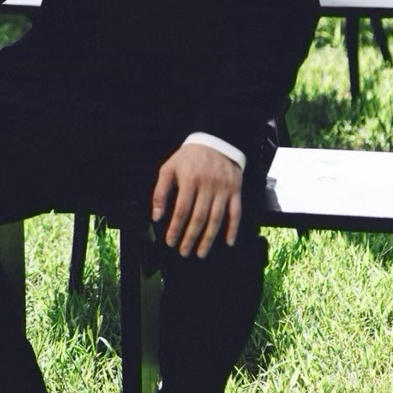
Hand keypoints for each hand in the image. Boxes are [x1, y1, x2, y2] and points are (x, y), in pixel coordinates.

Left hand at [151, 143, 241, 257]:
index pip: (181, 210)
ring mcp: (223, 188)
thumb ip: (161, 191)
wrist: (216, 141)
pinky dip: (233, 228)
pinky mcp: (235, 190)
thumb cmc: (189, 157)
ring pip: (216, 218)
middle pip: (199, 217)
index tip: (170, 241)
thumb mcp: (169, 168)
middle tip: (184, 251)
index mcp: (189, 179)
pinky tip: (228, 241)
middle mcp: (208, 185)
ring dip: (208, 238)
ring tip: (201, 252)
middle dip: (190, 237)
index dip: (175, 228)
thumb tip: (157, 216)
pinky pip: (236, 212)